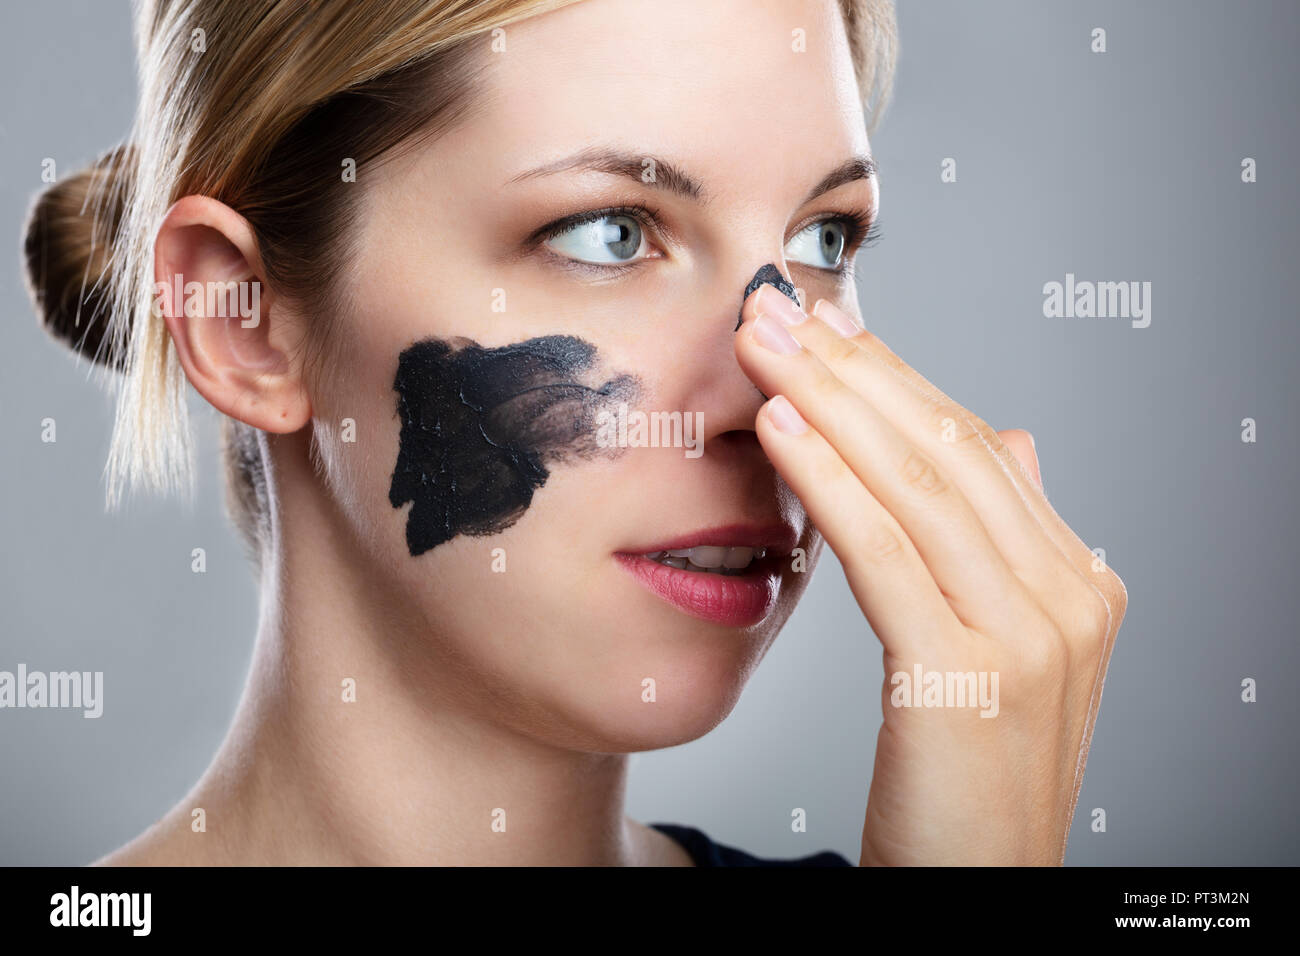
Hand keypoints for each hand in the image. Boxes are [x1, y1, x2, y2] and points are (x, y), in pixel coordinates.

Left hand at [735, 286, 1125, 865]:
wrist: (980, 891)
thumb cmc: (966, 779)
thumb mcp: (999, 650)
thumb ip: (1007, 544)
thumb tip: (1011, 438)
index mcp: (1076, 581)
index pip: (977, 448)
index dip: (894, 377)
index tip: (825, 324)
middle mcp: (1068, 596)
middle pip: (949, 449)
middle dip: (855, 369)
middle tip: (778, 305)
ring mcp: (1031, 635)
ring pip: (919, 486)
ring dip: (831, 402)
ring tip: (764, 343)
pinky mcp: (969, 677)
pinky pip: (887, 555)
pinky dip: (830, 483)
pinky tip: (780, 429)